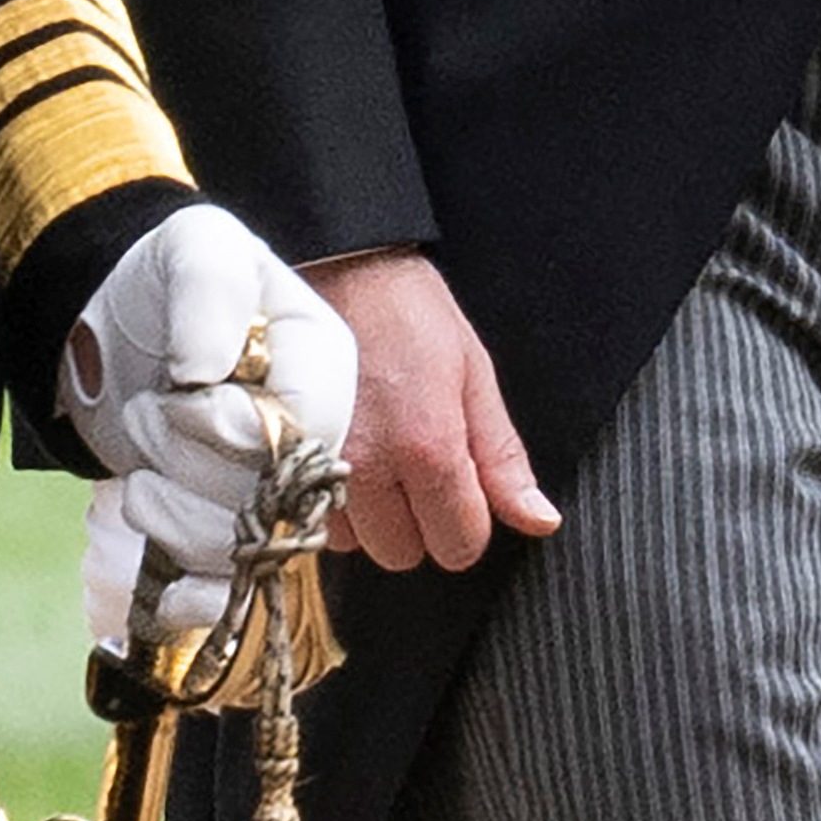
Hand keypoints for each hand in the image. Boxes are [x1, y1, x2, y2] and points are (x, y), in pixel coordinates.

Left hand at [63, 204, 359, 608]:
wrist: (118, 328)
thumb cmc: (166, 281)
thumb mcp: (194, 248)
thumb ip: (209, 290)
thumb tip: (207, 370)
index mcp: (324, 360)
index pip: (310, 426)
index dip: (236, 426)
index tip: (180, 386)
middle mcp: (312, 434)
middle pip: (276, 495)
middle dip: (192, 463)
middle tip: (150, 411)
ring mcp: (273, 492)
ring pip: (246, 549)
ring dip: (174, 514)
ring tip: (144, 456)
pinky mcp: (232, 536)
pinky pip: (231, 593)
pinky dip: (190, 588)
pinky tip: (162, 556)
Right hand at [305, 250, 561, 574]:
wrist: (335, 267)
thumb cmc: (408, 312)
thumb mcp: (473, 375)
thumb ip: (502, 457)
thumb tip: (539, 520)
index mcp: (428, 448)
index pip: (459, 545)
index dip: (468, 521)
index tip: (459, 484)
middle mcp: (370, 469)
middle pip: (405, 554)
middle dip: (418, 522)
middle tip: (415, 465)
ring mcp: (319, 468)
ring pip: (356, 544)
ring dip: (370, 516)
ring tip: (375, 455)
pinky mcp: (282, 461)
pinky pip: (314, 518)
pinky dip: (332, 502)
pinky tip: (343, 458)